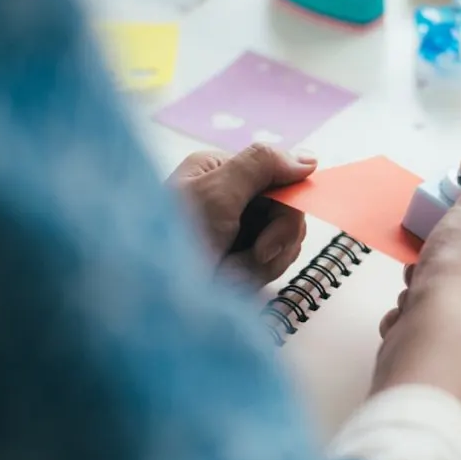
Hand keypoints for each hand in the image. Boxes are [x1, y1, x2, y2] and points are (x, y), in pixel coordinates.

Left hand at [168, 143, 316, 288]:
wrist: (152, 300)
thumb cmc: (172, 241)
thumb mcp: (216, 193)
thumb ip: (260, 166)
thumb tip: (308, 159)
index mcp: (221, 171)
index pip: (280, 176)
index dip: (288, 201)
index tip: (275, 225)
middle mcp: (231, 198)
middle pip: (288, 211)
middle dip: (276, 238)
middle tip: (256, 253)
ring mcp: (238, 232)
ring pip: (285, 241)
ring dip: (263, 262)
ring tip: (229, 273)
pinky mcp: (240, 262)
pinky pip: (273, 265)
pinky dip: (255, 277)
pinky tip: (229, 282)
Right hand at [373, 146, 460, 411]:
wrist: (435, 344)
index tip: (453, 227)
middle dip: (446, 266)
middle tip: (428, 258)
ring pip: (452, 310)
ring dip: (426, 294)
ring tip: (415, 288)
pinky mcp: (456, 372)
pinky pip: (433, 338)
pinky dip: (414, 323)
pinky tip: (408, 317)